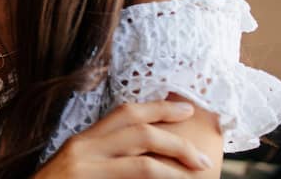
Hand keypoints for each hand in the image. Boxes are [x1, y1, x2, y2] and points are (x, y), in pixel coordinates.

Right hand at [35, 101, 213, 177]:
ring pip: (142, 161)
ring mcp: (85, 167)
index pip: (124, 113)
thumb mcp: (78, 167)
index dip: (158, 108)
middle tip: (202, 155)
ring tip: (195, 173)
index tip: (185, 109)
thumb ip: (103, 158)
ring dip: (174, 166)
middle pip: (138, 130)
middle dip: (176, 139)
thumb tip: (141, 158)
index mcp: (83, 140)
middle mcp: (84, 148)